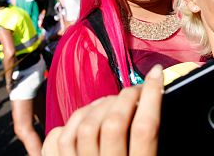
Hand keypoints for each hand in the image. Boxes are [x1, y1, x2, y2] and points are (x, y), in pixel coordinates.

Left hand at [43, 64, 162, 155]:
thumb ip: (149, 139)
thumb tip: (154, 102)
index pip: (146, 128)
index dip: (152, 95)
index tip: (156, 74)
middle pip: (113, 123)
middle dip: (125, 96)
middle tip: (134, 89)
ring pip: (84, 126)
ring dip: (97, 106)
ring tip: (108, 104)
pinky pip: (57, 138)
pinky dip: (68, 125)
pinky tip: (81, 123)